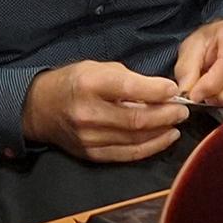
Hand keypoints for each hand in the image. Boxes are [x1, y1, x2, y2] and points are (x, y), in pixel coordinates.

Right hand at [20, 61, 185, 162]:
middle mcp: (88, 113)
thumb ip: (128, 79)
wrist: (40, 108)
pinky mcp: (91, 154)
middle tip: (182, 110)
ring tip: (176, 123)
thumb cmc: (74, 82)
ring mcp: (89, 138)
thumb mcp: (97, 68)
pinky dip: (149, 147)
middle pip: (136, 119)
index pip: (130, 89)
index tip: (173, 89)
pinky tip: (164, 138)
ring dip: (161, 132)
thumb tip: (161, 91)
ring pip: (135, 139)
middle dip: (165, 115)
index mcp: (90, 84)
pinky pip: (127, 154)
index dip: (156, 91)